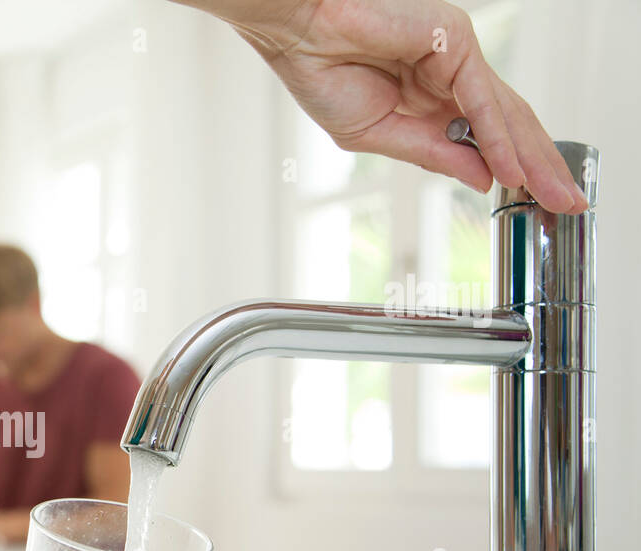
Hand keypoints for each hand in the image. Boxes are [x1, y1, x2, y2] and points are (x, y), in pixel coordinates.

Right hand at [195, 0, 587, 212]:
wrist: (298, 35)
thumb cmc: (322, 72)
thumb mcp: (380, 134)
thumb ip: (432, 154)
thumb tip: (481, 177)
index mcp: (431, 94)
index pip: (486, 133)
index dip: (513, 166)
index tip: (534, 200)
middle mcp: (452, 72)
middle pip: (508, 125)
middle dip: (538, 167)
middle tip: (564, 203)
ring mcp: (458, 54)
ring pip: (506, 114)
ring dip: (532, 158)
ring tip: (551, 194)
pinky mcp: (455, 42)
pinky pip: (481, 102)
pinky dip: (497, 138)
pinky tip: (512, 169)